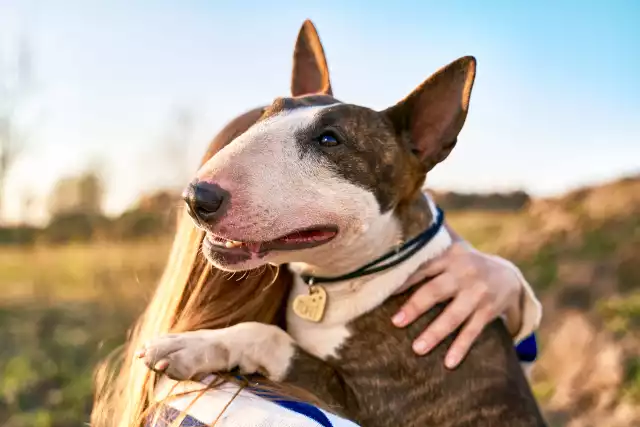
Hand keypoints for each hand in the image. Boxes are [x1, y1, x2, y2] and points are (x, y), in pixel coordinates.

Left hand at [391, 241, 522, 368]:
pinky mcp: (488, 312)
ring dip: (435, 333)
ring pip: (453, 316)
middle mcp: (464, 273)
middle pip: (436, 291)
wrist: (508, 276)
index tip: (385, 293)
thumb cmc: (467, 264)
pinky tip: (449, 362)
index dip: (404, 281)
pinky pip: (472, 332)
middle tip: (396, 322)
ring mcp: (477, 294)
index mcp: (450, 257)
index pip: (423, 268)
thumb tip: (398, 244)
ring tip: (417, 348)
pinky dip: (461, 347)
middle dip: (416, 307)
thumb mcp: (453, 251)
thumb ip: (429, 249)